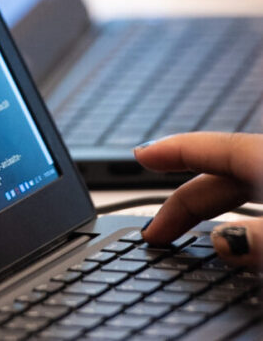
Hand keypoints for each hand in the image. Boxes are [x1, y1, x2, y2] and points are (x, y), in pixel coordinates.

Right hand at [134, 132, 262, 269]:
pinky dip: (238, 214)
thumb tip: (225, 242)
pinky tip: (240, 231)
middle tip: (155, 234)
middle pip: (218, 177)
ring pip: (240, 189)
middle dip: (183, 203)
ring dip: (210, 212)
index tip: (140, 156)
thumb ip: (260, 237)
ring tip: (188, 234)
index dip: (168, 152)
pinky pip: (257, 203)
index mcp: (261, 156)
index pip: (205, 148)